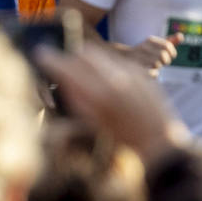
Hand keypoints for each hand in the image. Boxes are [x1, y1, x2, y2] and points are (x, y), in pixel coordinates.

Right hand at [35, 43, 190, 167]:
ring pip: (101, 55)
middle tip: (64, 67)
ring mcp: (132, 74)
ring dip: (88, 61)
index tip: (40, 55)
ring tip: (85, 75)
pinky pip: (118, 62)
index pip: (66, 66)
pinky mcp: (143, 74)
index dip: (50, 59)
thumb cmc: (122, 142)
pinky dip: (107, 67)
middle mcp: (115, 78)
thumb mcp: (91, 123)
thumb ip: (75, 98)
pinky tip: (107, 82)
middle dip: (71, 57)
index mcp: (98, 94)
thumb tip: (62, 79)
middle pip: (83, 53)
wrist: (161, 146)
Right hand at [124, 33, 184, 75]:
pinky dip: (153, 74)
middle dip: (165, 61)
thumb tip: (181, 36)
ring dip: (157, 67)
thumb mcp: (156, 45)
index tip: (170, 55)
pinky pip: (152, 73)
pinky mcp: (135, 67)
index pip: (167, 45)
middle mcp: (143, 46)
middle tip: (161, 62)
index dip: (172, 52)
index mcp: (150, 40)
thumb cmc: (144, 53)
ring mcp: (138, 56)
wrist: (123, 59)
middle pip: (163, 56)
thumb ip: (169, 41)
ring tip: (151, 65)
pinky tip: (147, 70)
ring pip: (157, 64)